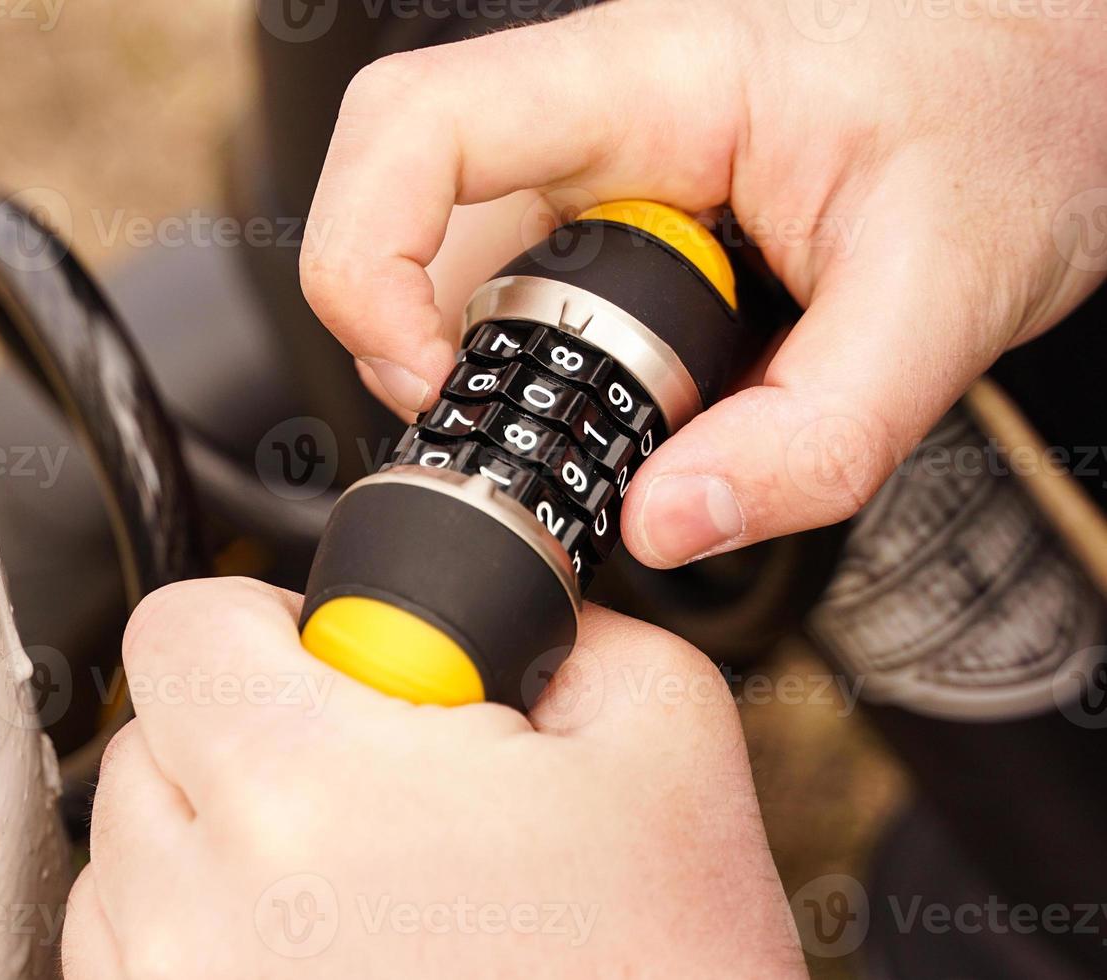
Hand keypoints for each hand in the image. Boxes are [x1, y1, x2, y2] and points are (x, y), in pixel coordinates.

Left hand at [61, 578, 804, 977]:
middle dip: (249, 735)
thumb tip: (487, 610)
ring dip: (216, 844)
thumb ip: (561, 631)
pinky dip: (202, 938)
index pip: (181, 629)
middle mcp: (197, 908)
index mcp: (301, 788)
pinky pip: (132, 960)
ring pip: (130, 856)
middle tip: (367, 785)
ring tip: (351, 887)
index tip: (324, 660)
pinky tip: (320, 956)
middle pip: (149, 739)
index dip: (264, 624)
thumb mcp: (667, 752)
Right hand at [300, 0, 1106, 567]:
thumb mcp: (944, 294)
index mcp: (650, 81)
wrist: (1054, 78)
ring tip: (593, 421)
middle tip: (490, 430)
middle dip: (405, 333)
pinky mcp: (612, 205)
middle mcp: (594, 109)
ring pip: (449, 252)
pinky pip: (515, 278)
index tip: (428, 381)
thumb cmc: (1010, 122)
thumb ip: (814, 433)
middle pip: (401, 200)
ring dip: (478, 353)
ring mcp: (594, 156)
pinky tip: (618, 398)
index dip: (368, 265)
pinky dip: (531, 358)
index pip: (415, 129)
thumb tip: (662, 523)